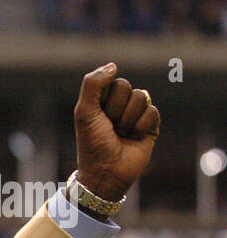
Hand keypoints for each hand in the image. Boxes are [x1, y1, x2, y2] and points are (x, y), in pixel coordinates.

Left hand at [73, 62, 160, 202]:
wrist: (106, 172)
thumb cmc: (92, 143)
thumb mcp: (84, 112)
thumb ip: (93, 84)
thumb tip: (113, 65)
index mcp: (103, 100)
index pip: (113, 82)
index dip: (105, 100)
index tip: (97, 118)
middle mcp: (120, 105)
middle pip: (128, 88)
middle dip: (116, 110)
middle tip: (110, 127)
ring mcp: (136, 115)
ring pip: (142, 98)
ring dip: (128, 119)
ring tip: (121, 134)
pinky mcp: (151, 126)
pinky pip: (153, 112)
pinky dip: (142, 125)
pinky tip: (135, 137)